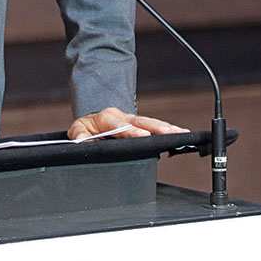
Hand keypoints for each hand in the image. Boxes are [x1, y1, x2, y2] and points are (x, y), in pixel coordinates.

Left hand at [67, 106, 186, 140]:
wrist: (92, 120)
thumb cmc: (86, 128)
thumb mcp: (78, 131)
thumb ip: (80, 137)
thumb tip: (85, 143)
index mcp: (106, 117)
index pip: (120, 125)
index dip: (131, 131)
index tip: (144, 136)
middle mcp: (122, 116)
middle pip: (141, 121)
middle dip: (156, 127)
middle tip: (171, 132)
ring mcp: (132, 120)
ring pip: (150, 122)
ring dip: (166, 128)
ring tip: (182, 132)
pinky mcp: (140, 125)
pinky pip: (154, 126)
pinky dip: (167, 130)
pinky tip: (180, 134)